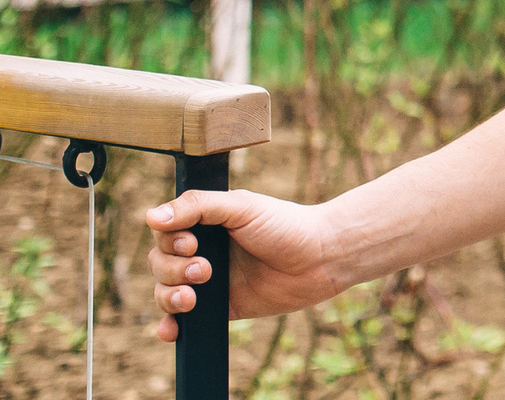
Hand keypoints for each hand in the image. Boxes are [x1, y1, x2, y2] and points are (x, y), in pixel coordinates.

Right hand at [146, 190, 343, 340]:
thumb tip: (150, 216)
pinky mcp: (220, 306)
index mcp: (206, 222)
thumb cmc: (286, 225)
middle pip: (159, 263)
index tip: (192, 243)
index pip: (164, 231)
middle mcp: (203, 250)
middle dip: (172, 270)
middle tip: (205, 270)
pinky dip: (170, 326)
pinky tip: (171, 331)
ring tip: (192, 297)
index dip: (169, 240)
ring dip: (169, 297)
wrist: (321, 259)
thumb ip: (199, 207)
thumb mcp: (243, 207)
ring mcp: (209, 280)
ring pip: (165, 291)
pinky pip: (183, 320)